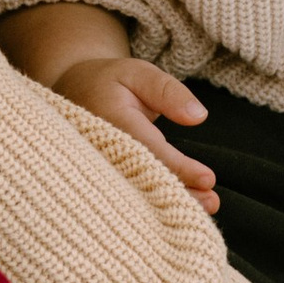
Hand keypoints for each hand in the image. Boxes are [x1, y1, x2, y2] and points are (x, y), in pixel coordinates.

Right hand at [52, 51, 216, 198]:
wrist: (71, 91)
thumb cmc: (110, 81)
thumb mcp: (139, 73)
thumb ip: (168, 92)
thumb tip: (198, 116)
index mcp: (110, 120)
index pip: (149, 150)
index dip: (179, 167)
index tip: (208, 178)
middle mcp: (101, 150)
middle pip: (144, 179)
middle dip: (179, 193)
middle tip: (212, 202)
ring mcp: (98, 168)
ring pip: (137, 192)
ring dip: (171, 202)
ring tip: (206, 208)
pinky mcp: (101, 177)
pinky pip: (129, 192)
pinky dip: (155, 202)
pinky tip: (180, 209)